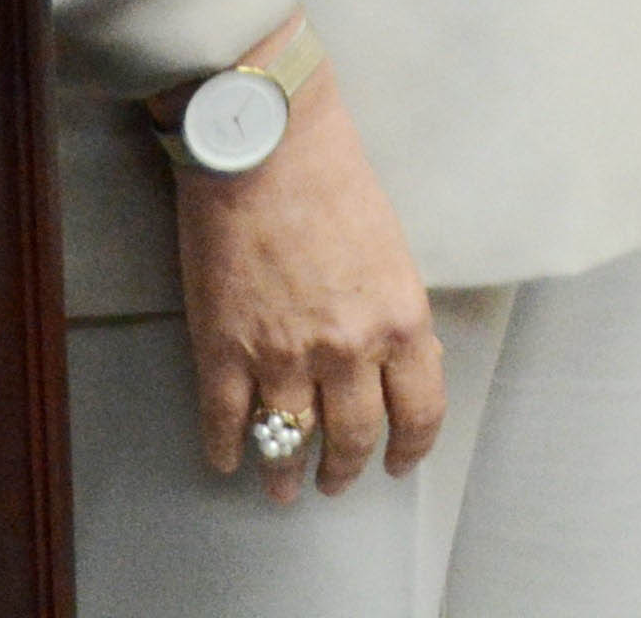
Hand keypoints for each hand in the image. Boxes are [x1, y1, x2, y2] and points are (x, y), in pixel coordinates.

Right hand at [175, 46, 442, 500]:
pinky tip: (228, 461)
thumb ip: (394, 312)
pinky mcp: (222, 352)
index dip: (411, 446)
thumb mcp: (393, 252)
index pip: (419, 409)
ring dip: (286, 474)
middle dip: (345, 469)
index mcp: (399, 321)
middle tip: (336, 482)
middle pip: (353, 437)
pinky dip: (227, 450)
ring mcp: (280, 358)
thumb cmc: (338, 184)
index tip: (399, 464)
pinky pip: (225, 422)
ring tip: (283, 489)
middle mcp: (346, 351)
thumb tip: (398, 358)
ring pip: (287, 442)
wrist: (268, 151)